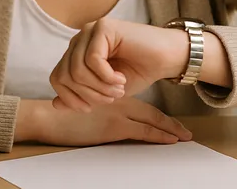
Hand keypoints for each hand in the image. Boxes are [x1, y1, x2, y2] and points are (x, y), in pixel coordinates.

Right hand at [18, 97, 192, 146]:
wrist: (49, 117)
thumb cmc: (63, 115)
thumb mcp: (86, 108)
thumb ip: (101, 111)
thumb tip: (111, 121)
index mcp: (113, 96)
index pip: (142, 106)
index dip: (159, 115)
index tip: (174, 124)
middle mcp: (118, 102)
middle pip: (151, 112)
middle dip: (171, 124)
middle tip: (186, 133)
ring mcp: (118, 113)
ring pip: (151, 120)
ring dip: (170, 130)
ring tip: (184, 137)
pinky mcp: (114, 125)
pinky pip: (143, 130)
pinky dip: (159, 135)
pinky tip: (170, 140)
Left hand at [49, 17, 188, 111]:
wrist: (167, 57)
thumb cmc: (138, 72)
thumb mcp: (104, 91)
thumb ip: (81, 96)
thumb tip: (55, 104)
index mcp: (77, 52)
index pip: (57, 77)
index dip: (70, 98)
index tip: (90, 108)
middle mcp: (80, 39)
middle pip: (65, 74)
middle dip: (87, 95)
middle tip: (110, 99)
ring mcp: (91, 30)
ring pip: (77, 69)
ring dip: (99, 87)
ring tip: (118, 90)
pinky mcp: (104, 27)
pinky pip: (93, 59)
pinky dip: (106, 76)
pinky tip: (121, 79)